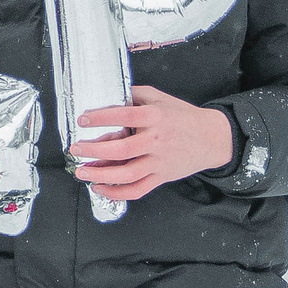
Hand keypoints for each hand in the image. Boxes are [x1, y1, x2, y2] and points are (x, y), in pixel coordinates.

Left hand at [70, 85, 235, 201]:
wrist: (212, 138)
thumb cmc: (183, 117)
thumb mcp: (159, 98)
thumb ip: (134, 95)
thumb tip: (108, 94)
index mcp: (155, 117)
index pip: (124, 115)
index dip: (101, 118)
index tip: (83, 119)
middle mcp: (156, 140)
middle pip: (121, 149)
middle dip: (93, 150)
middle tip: (76, 149)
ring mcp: (159, 162)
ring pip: (127, 174)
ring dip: (101, 175)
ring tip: (82, 171)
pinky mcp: (162, 177)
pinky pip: (137, 190)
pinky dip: (117, 193)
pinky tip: (100, 188)